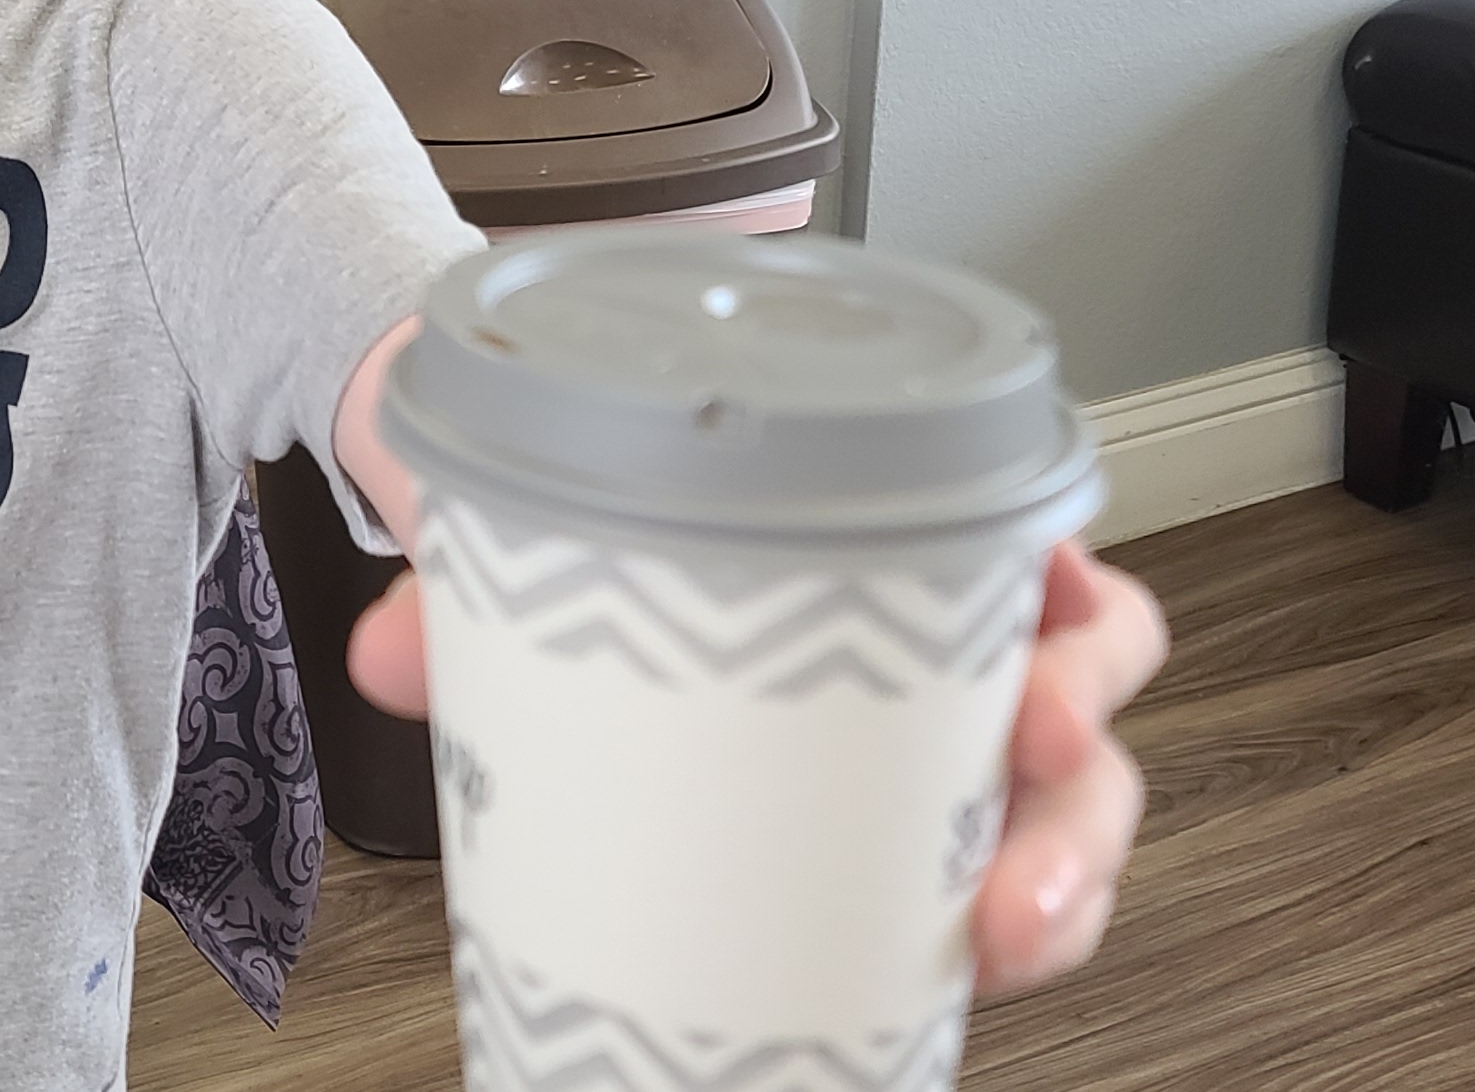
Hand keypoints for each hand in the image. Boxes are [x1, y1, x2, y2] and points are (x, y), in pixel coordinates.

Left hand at [342, 537, 1166, 993]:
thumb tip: (392, 655)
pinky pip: (963, 893)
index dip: (1079, 612)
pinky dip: (969, 943)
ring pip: (1057, 820)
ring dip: (1053, 886)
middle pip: (1082, 714)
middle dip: (1075, 786)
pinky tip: (945, 980)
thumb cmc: (582, 495)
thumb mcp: (529, 492)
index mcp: (897, 530)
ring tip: (998, 939)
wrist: (516, 526)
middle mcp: (939, 639)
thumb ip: (463, 562)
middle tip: (1021, 810)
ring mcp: (920, 745)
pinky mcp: (874, 833)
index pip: (1048, 560)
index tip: (1049, 636)